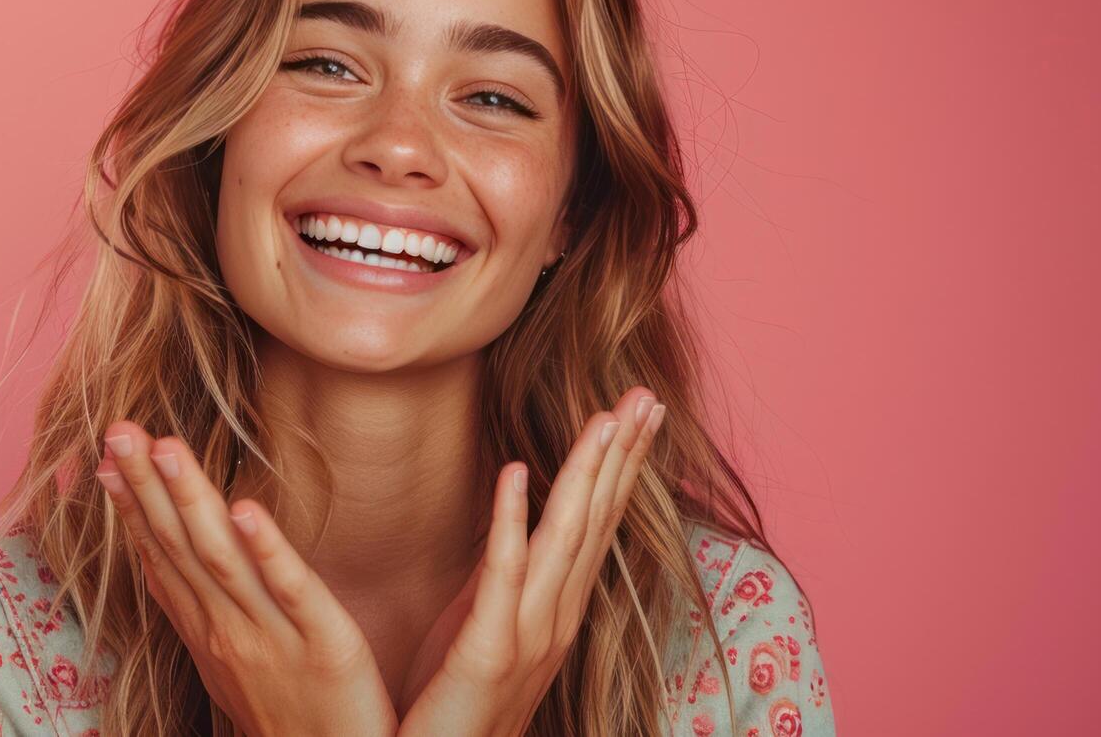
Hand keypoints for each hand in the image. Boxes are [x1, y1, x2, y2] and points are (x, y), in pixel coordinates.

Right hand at [95, 421, 397, 736]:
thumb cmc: (291, 721)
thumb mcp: (231, 666)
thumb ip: (202, 606)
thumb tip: (166, 559)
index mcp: (208, 630)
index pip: (161, 554)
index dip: (134, 501)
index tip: (108, 451)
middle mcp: (228, 630)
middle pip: (180, 546)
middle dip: (147, 484)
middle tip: (118, 427)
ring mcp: (273, 638)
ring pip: (222, 559)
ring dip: (191, 500)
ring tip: (167, 447)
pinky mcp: (327, 646)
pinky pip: (293, 590)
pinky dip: (265, 549)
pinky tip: (244, 508)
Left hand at [395, 388, 664, 736]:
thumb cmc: (453, 710)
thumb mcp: (484, 632)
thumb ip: (503, 581)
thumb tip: (515, 520)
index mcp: (556, 614)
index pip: (597, 526)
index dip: (620, 467)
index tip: (638, 412)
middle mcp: (555, 622)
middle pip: (596, 521)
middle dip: (622, 455)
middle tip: (647, 394)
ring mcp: (529, 637)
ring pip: (566, 538)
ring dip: (587, 472)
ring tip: (607, 416)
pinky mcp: (489, 652)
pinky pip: (503, 575)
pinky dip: (511, 520)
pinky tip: (514, 470)